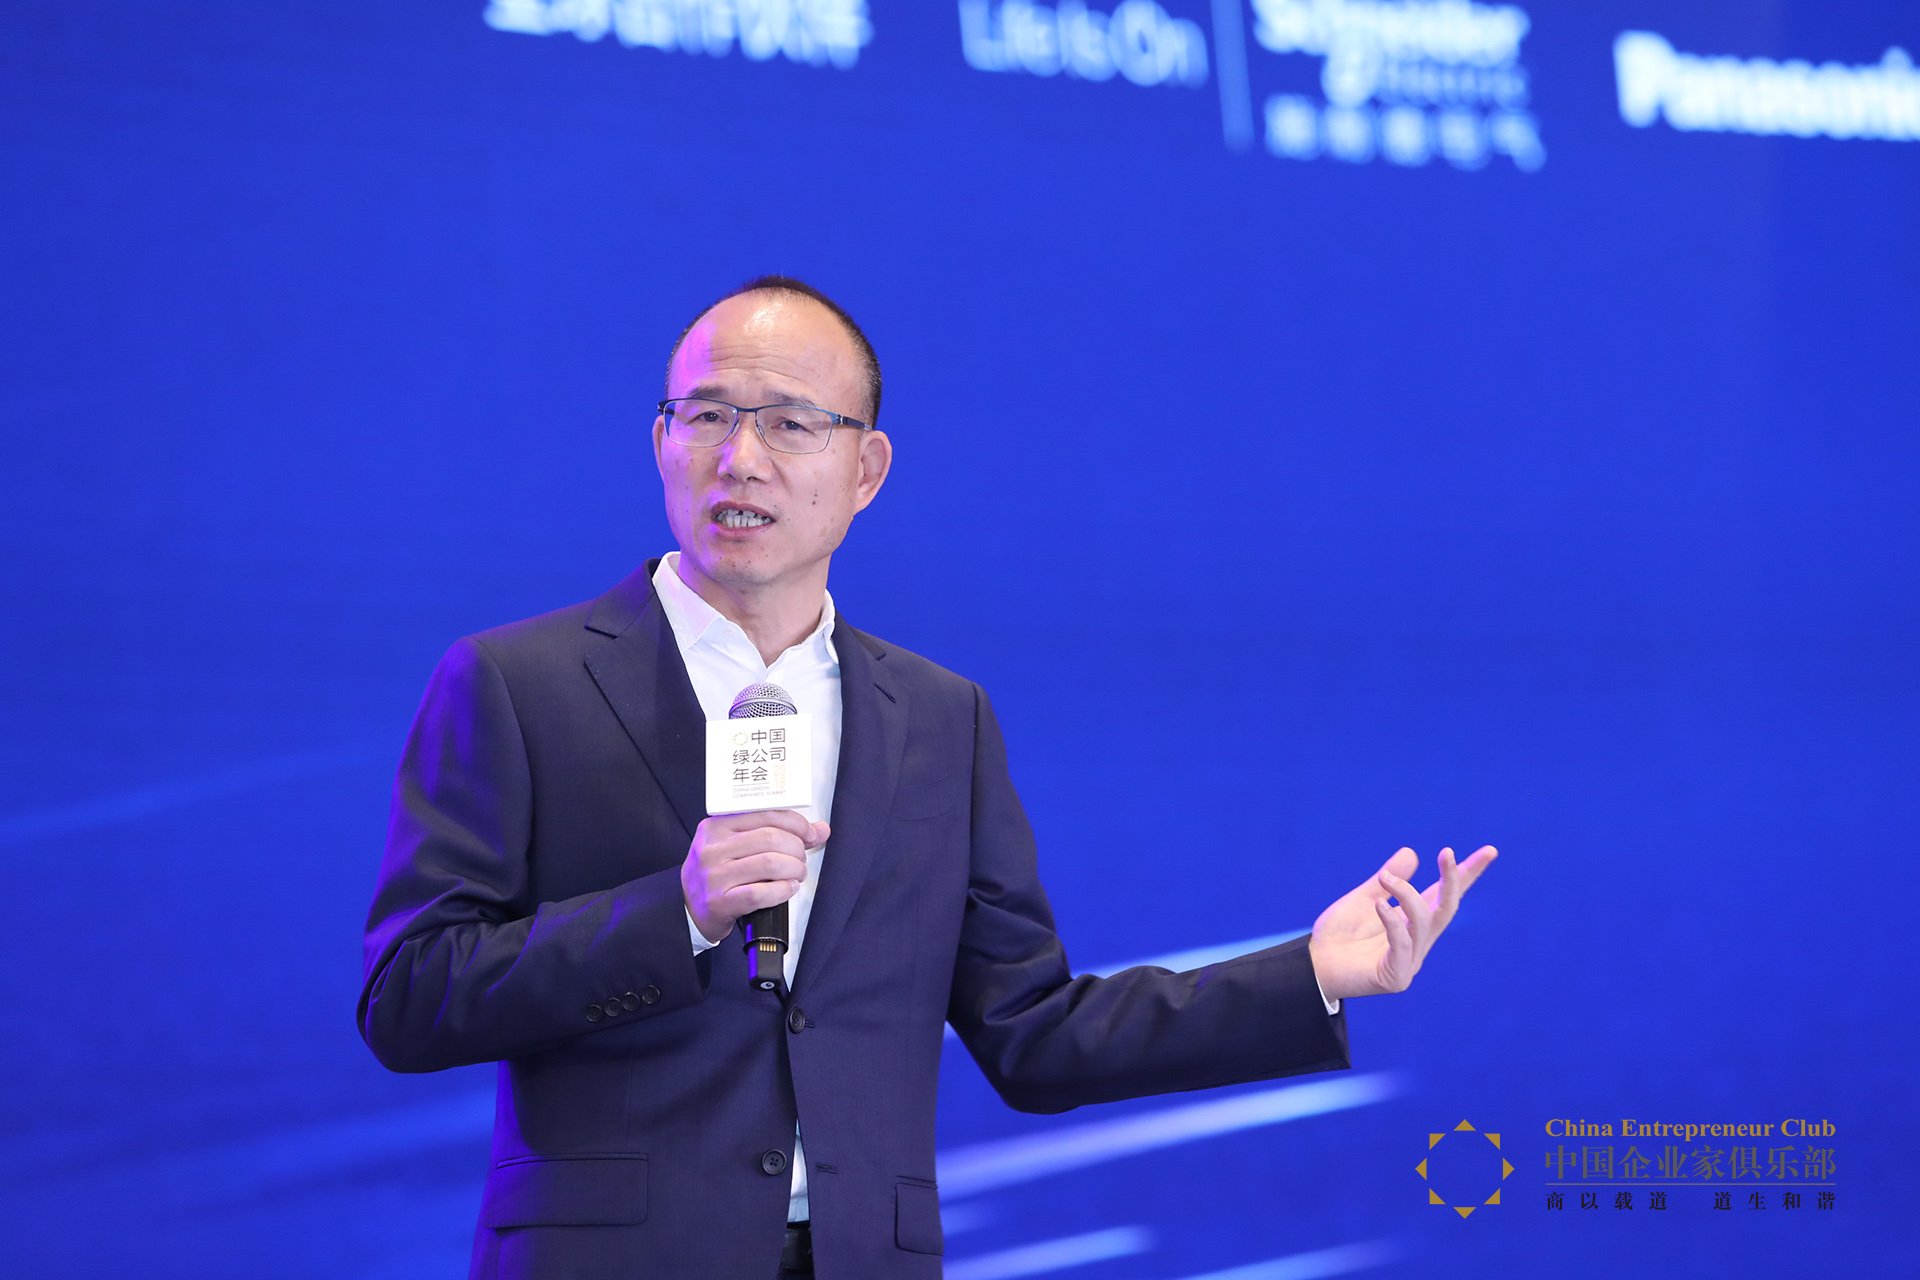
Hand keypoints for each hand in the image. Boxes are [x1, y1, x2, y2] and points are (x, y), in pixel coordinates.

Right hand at [681, 810, 829, 943]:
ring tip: (797, 874)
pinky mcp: (719, 902)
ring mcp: (714, 876)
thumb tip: (821, 829)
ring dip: (794, 870)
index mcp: (716, 826)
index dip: (796, 823)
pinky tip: (788, 889)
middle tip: (801, 860)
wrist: (688, 910)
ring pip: (770, 863)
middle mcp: (712, 848)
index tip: (809, 834)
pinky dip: (782, 890)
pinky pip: (760, 893)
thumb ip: (777, 833)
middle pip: (771, 838)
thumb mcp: (738, 846)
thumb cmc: (719, 874)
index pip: (765, 814)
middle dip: (797, 849)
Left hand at [1308, 845, 1496, 999]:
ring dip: (1406, 895)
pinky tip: (1379, 905)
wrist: (1313, 966)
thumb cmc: (1338, 935)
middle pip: (1447, 909)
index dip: (1467, 874)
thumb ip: (1386, 881)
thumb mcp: (1362, 899)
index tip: (1490, 851)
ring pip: (1424, 923)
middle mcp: (1418, 941)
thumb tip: (1411, 852)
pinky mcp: (1395, 977)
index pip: (1446, 895)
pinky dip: (1393, 922)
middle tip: (1447, 852)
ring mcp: (1409, 960)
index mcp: (1413, 922)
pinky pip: (1402, 945)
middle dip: (1452, 880)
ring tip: (1385, 878)